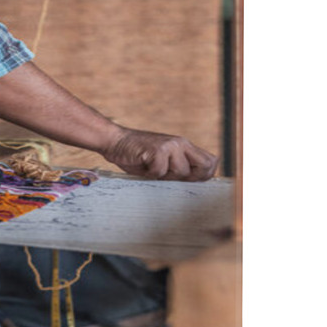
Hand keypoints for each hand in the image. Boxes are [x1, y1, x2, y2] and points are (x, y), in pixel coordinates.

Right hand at [102, 128, 218, 180]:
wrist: (115, 141)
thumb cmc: (138, 157)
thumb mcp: (163, 162)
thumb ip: (179, 169)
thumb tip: (196, 185)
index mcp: (185, 146)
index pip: (211, 162)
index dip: (204, 176)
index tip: (187, 181)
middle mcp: (181, 143)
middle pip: (204, 168)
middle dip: (188, 178)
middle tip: (168, 175)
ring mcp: (171, 146)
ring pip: (181, 172)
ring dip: (164, 177)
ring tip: (151, 168)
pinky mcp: (158, 150)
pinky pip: (160, 172)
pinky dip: (149, 174)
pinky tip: (142, 166)